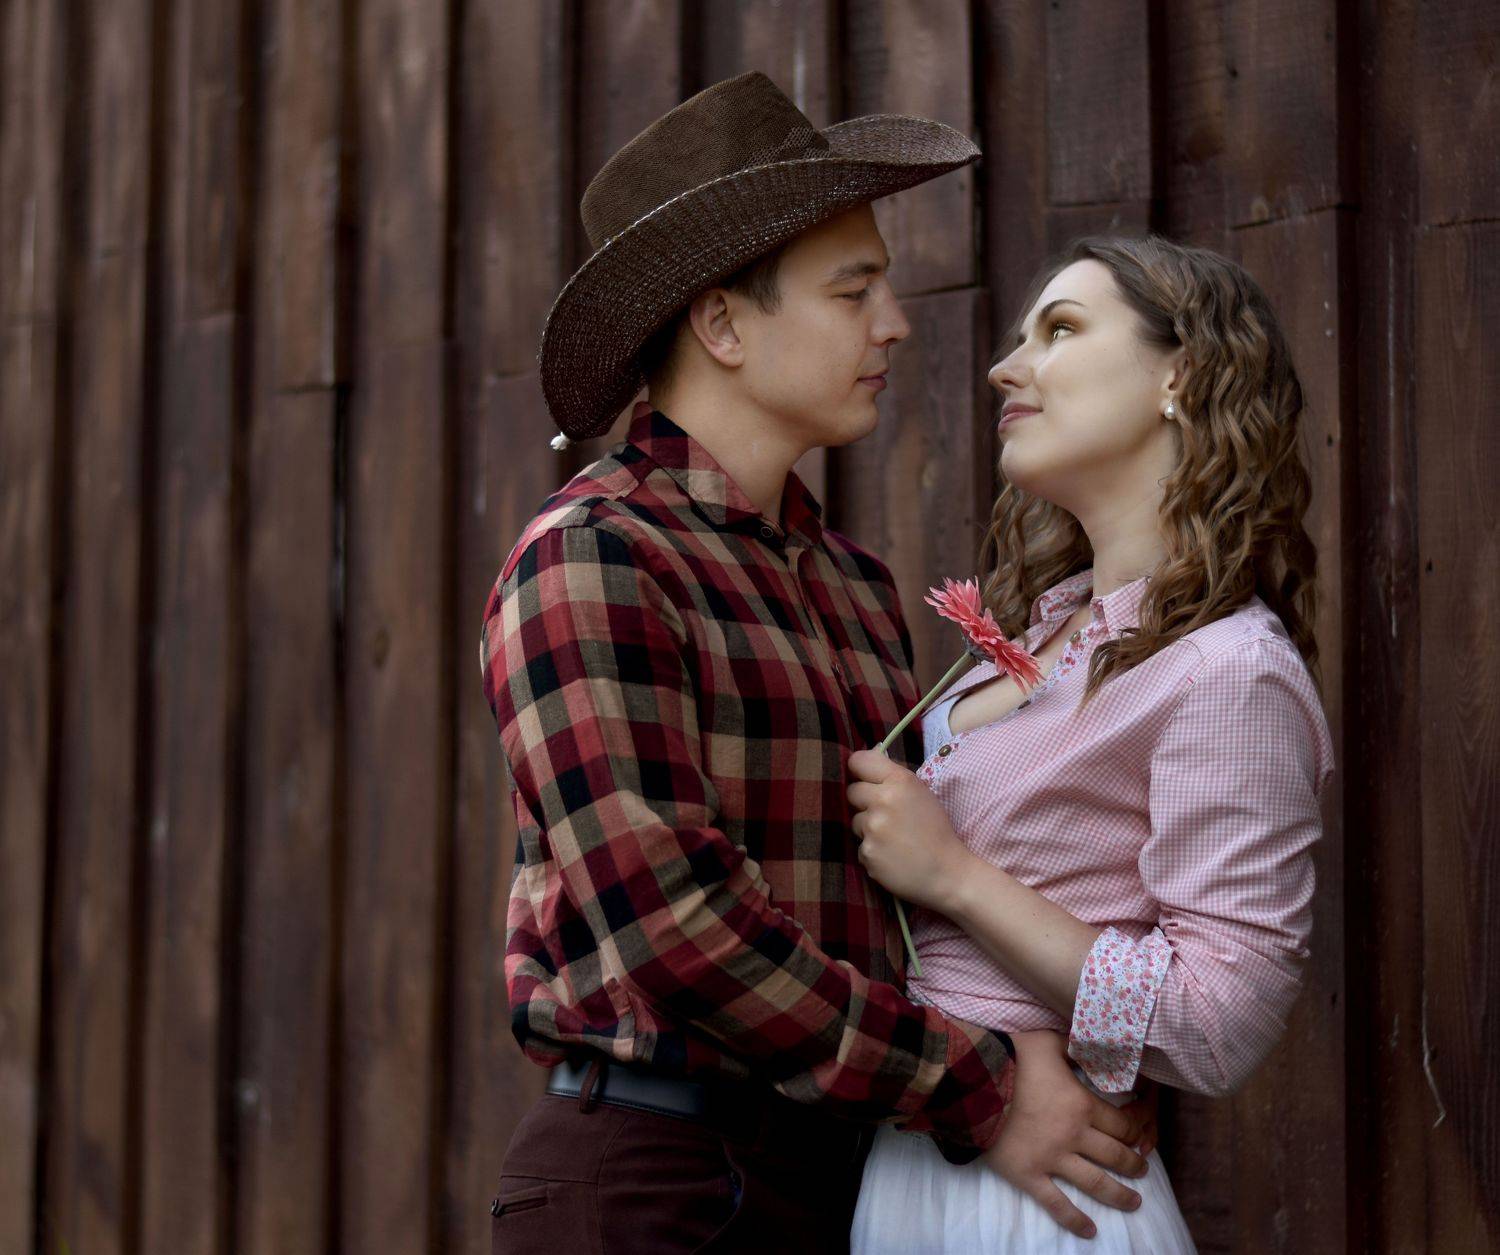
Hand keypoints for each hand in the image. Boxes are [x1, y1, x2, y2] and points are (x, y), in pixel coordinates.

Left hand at [846, 749, 973, 911]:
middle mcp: (883, 800)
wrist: (948, 873)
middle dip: (864, 801)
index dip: (859, 769)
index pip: (859, 761)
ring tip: (894, 839)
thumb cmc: (938, 832)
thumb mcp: (922, 795)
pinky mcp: (867, 852)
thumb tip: (868, 771)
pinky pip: (861, 846)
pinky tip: (892, 856)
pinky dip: (873, 851)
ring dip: (869, 828)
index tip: (863, 777)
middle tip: (885, 814)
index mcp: (900, 781)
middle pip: (852, 791)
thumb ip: (895, 781)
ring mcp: (873, 828)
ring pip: (855, 821)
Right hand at [982, 1030, 1150, 1239]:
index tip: (1143, 1138)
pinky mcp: (1029, 1175)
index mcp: (1082, 1105)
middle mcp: (1074, 1136)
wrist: (973, 1081)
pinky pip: (1055, 1203)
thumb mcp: (1049, 1041)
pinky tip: (1090, 1231)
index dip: (1137, 1132)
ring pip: (1095, 1183)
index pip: (1122, 1124)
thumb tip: (1091, 1046)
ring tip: (1135, 1203)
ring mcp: (1052, 1159)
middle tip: (1143, 1170)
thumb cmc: (1012, 1058)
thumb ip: (1074, 1047)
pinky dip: (1074, 1220)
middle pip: (1115, 1155)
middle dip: (1135, 1164)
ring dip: (1119, 1195)